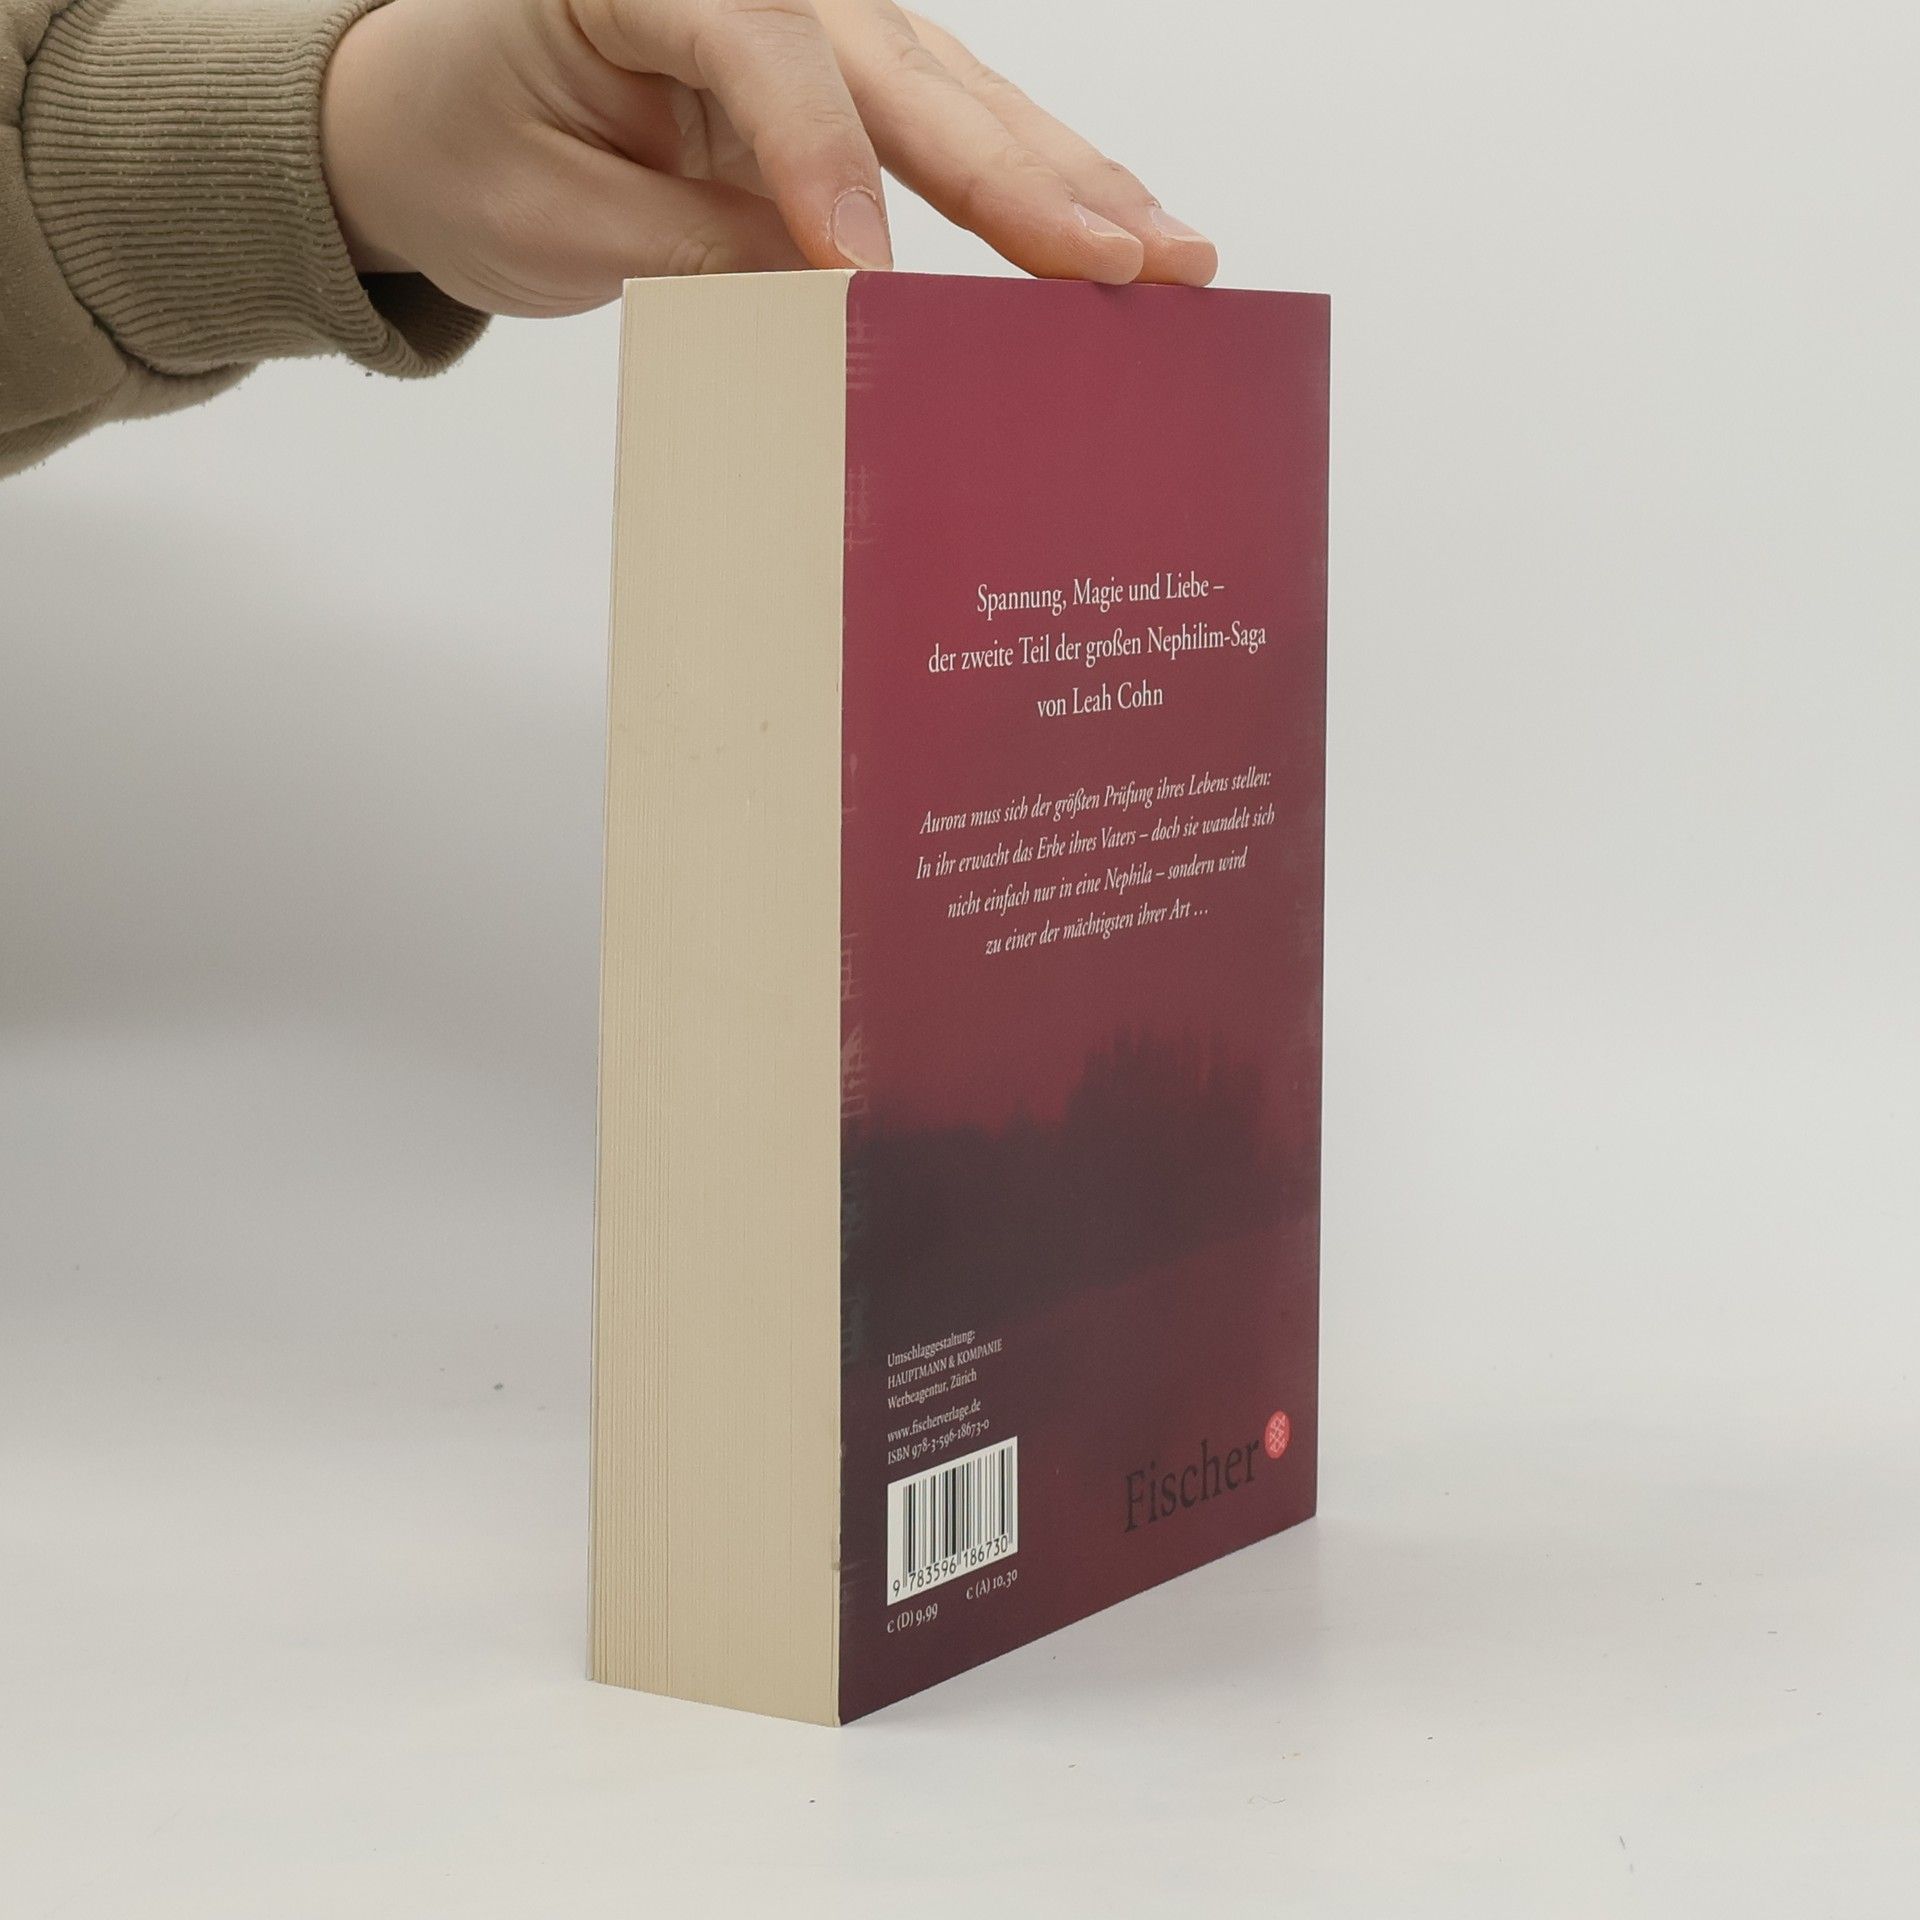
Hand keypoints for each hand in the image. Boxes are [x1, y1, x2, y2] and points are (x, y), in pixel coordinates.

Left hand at [319, 0, 1216, 315]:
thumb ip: (690, 247)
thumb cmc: (470, 148)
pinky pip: (954, 132)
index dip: (821, 168)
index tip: (865, 282)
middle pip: (906, 75)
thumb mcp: (552, 218)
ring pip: (960, 100)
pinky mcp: (849, 86)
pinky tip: (1115, 233)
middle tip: (1125, 259)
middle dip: (1020, 177)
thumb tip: (836, 297)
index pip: (763, 55)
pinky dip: (1037, 187)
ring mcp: (818, 30)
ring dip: (1069, 183)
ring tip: (1168, 255)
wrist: (435, 117)